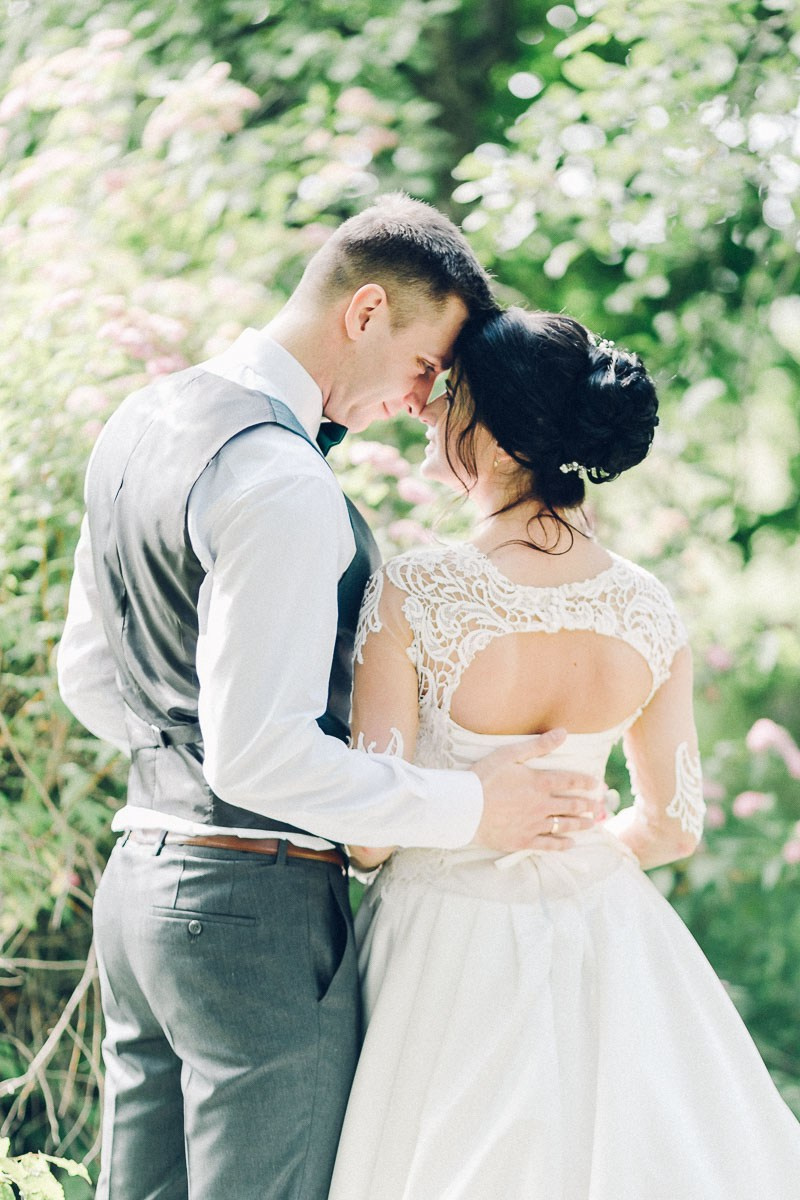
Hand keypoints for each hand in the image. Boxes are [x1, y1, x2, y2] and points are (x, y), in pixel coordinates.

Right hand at [469, 728, 602, 852]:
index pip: (570, 781)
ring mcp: (534, 824)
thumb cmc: (484, 778)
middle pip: (571, 805)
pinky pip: (549, 844)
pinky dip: (562, 844)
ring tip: (591, 824)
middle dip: (588, 805)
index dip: (585, 782)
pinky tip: (571, 844)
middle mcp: (542, 804)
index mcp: (539, 782)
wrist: (465, 808)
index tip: (596, 784)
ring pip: (564, 825)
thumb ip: (538, 745)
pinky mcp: (523, 840)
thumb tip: (563, 733)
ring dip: (580, 824)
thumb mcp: (509, 754)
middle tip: (599, 806)